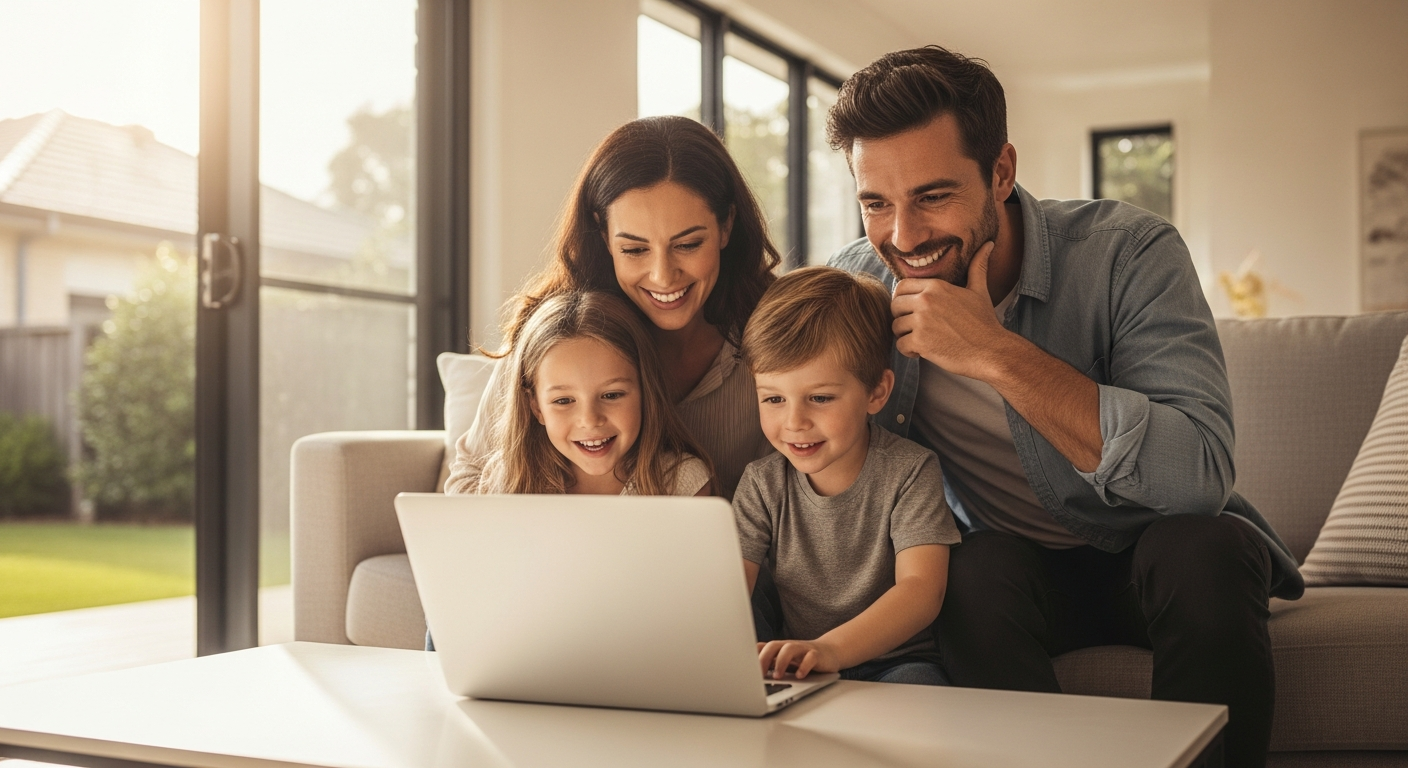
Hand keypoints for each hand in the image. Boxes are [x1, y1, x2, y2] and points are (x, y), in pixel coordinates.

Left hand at [756, 638, 840, 679]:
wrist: (830, 652)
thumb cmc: (802, 659)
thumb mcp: (785, 662)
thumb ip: (770, 666)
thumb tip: (751, 678)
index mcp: (779, 648)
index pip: (761, 647)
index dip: (752, 656)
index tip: (744, 669)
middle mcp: (789, 646)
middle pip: (773, 645)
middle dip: (764, 659)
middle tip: (758, 674)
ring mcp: (803, 649)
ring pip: (789, 649)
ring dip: (781, 662)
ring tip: (777, 676)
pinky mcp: (817, 655)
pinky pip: (810, 658)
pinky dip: (804, 666)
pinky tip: (799, 676)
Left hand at [890, 241, 1012, 380]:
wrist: (992, 351)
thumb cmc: (985, 322)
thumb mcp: (980, 291)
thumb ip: (978, 267)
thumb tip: (988, 244)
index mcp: (936, 286)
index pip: (901, 286)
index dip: (903, 299)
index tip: (913, 311)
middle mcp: (926, 300)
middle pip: (894, 306)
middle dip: (902, 318)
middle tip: (917, 328)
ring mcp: (922, 321)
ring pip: (895, 327)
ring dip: (905, 336)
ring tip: (923, 340)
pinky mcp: (920, 342)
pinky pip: (900, 345)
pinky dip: (909, 351)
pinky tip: (923, 351)